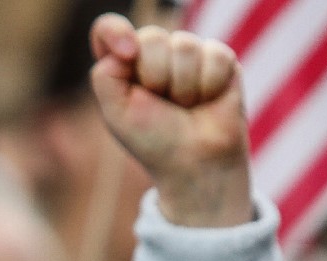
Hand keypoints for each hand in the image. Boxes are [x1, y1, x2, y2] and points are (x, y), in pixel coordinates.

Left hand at [88, 13, 251, 227]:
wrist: (196, 164)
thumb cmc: (154, 141)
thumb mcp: (116, 112)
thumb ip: (106, 73)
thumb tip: (129, 42)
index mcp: (123, 65)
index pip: (108, 29)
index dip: (115, 32)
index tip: (128, 54)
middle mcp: (154, 54)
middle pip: (151, 37)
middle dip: (156, 77)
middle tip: (164, 105)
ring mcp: (188, 54)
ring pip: (184, 45)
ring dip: (184, 87)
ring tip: (187, 107)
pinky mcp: (220, 59)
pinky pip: (214, 55)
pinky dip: (209, 85)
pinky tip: (208, 101)